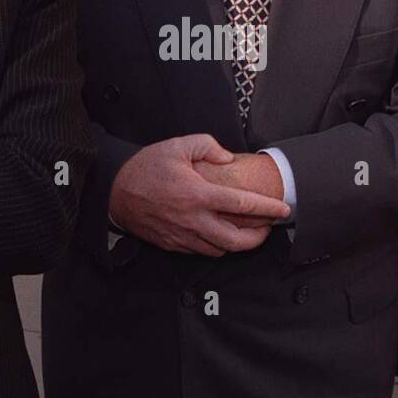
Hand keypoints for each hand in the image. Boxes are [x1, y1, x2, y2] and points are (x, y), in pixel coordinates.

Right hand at [109, 134, 289, 255]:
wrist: (113, 191)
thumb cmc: (146, 167)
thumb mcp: (178, 145)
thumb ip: (208, 145)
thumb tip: (228, 157)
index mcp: (198, 194)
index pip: (242, 205)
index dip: (268, 208)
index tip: (283, 208)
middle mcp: (193, 220)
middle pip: (237, 241)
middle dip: (259, 237)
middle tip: (269, 227)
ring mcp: (183, 236)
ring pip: (221, 251)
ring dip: (239, 244)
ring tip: (248, 232)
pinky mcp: (173, 245)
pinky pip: (203, 252)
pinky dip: (218, 247)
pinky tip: (222, 235)